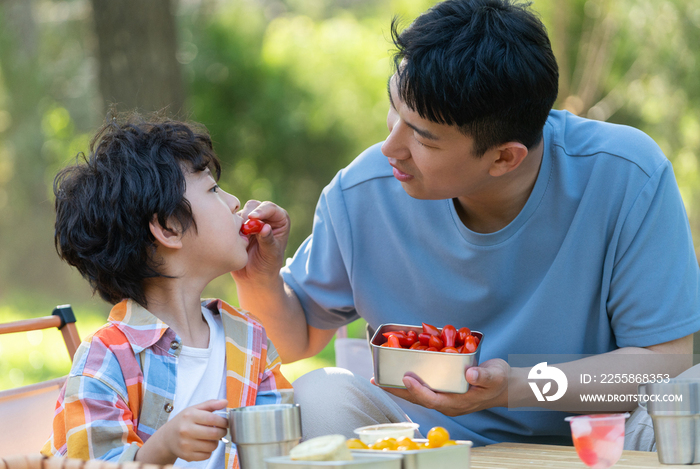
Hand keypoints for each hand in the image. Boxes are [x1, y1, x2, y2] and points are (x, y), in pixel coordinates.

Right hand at [140, 399, 227, 462]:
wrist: (167, 437)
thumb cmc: (183, 421)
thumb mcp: (194, 409)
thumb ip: (211, 404)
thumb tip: (225, 402)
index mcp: (189, 416)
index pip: (213, 419)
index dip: (224, 422)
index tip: (226, 423)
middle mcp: (186, 430)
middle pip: (214, 434)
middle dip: (222, 432)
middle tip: (221, 430)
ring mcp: (185, 444)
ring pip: (212, 446)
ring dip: (215, 442)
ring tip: (210, 437)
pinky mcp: (186, 455)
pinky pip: (207, 456)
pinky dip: (209, 451)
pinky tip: (204, 445)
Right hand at [232, 200, 290, 283]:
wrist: (253, 277)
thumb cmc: (267, 266)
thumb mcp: (271, 255)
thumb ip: (268, 240)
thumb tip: (265, 227)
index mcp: (280, 220)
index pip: (271, 208)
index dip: (262, 210)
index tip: (252, 217)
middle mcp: (266, 217)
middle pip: (254, 206)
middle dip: (247, 216)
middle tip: (243, 230)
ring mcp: (250, 221)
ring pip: (240, 212)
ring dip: (238, 223)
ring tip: (241, 240)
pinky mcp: (237, 226)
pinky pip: (230, 221)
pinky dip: (230, 228)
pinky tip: (232, 239)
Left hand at [372, 358, 509, 416]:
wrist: (504, 386)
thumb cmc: (499, 380)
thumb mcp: (495, 375)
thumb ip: (483, 375)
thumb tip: (470, 372)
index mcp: (458, 403)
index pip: (433, 400)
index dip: (418, 390)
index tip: (407, 378)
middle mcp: (447, 403)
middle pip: (418, 399)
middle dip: (398, 391)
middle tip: (378, 381)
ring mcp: (445, 399)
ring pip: (417, 395)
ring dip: (398, 388)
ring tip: (380, 380)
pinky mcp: (443, 392)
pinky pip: (423, 389)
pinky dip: (409, 383)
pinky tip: (398, 374)